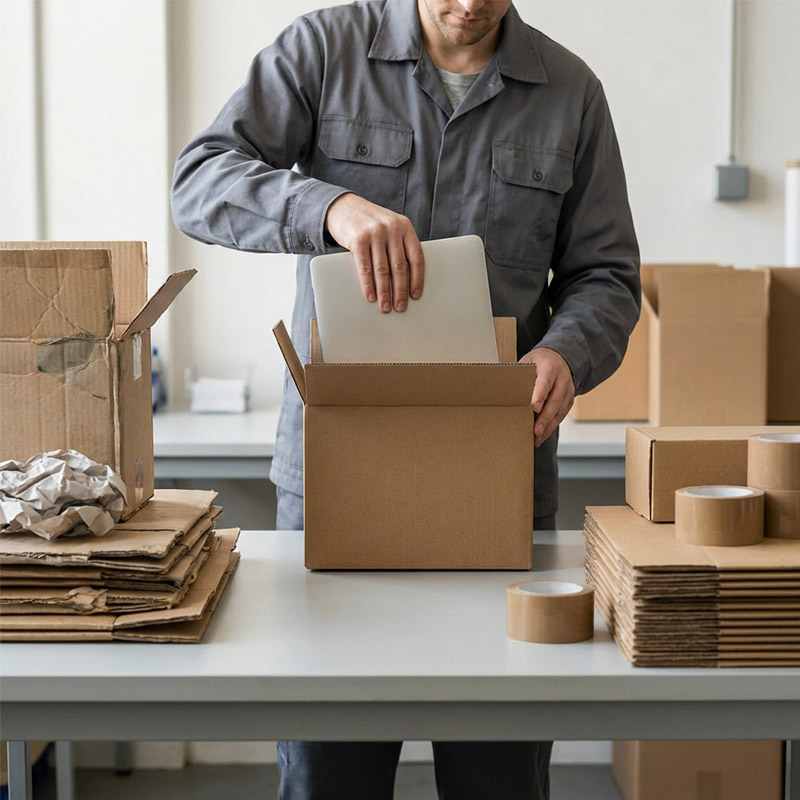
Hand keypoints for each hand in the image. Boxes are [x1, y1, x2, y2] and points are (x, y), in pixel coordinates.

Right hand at [324, 193, 423, 312]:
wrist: (343, 206)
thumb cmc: (369, 222)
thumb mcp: (389, 227)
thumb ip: (398, 245)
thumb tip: (405, 280)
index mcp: (405, 226)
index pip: (416, 257)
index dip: (417, 279)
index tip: (415, 295)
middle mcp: (392, 228)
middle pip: (399, 267)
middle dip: (400, 290)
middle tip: (400, 307)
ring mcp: (375, 233)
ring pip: (382, 270)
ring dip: (384, 292)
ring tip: (385, 306)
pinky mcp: (358, 239)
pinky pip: (365, 268)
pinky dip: (368, 285)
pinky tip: (371, 296)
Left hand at [518, 347, 574, 446]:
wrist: (559, 359)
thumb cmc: (538, 362)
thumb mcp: (527, 363)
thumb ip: (519, 376)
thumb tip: (501, 391)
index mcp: (549, 367)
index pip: (545, 382)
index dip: (540, 395)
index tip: (533, 408)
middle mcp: (562, 379)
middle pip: (555, 400)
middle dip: (545, 418)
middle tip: (535, 431)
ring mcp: (568, 390)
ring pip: (559, 411)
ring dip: (548, 426)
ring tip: (537, 439)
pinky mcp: (569, 400)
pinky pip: (561, 416)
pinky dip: (551, 427)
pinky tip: (542, 436)